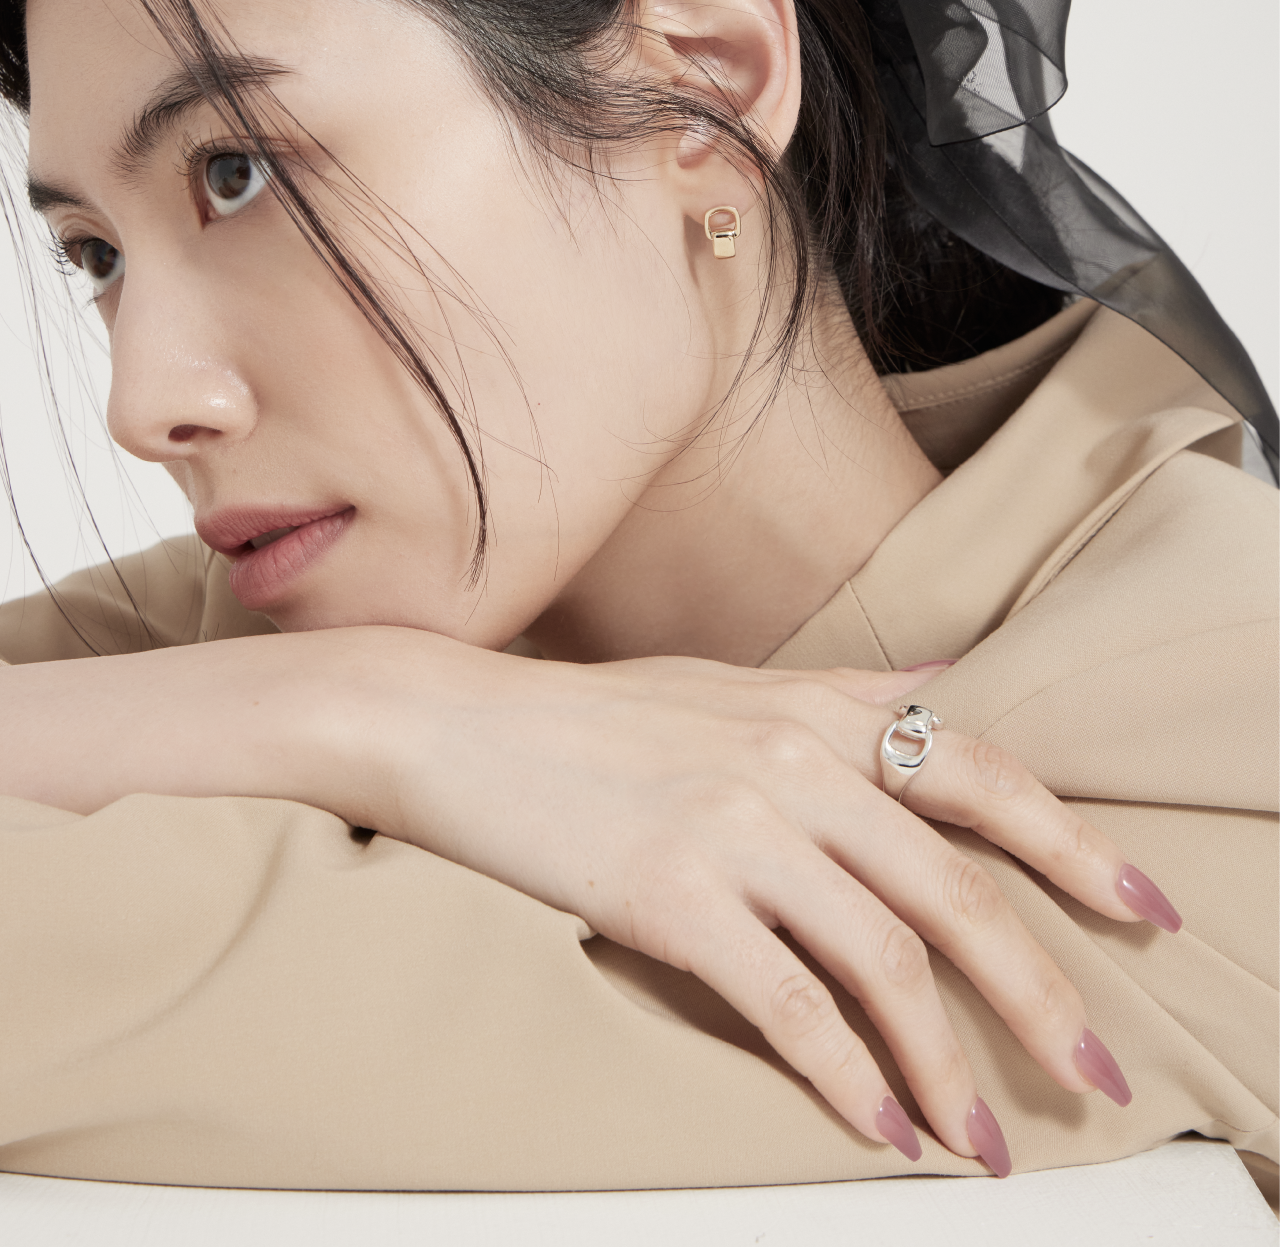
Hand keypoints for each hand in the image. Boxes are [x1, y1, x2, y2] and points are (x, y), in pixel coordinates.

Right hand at [342, 634, 1177, 1171]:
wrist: (453, 723)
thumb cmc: (593, 714)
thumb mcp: (730, 679)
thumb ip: (843, 688)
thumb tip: (943, 683)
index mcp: (818, 707)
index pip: (982, 771)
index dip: (1075, 845)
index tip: (1142, 909)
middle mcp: (795, 757)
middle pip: (956, 887)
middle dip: (1038, 989)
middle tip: (1092, 1074)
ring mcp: (734, 822)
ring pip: (885, 959)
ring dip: (945, 1063)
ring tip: (982, 1139)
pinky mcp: (671, 893)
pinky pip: (789, 1004)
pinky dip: (846, 1078)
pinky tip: (877, 1126)